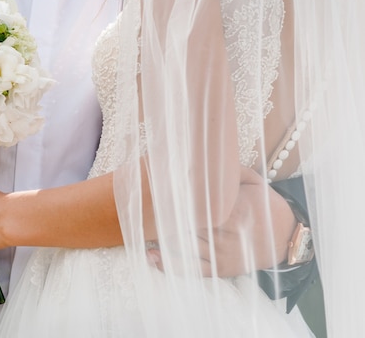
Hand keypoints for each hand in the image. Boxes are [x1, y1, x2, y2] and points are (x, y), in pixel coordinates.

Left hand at [150, 167, 296, 276]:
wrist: (288, 238)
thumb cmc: (266, 206)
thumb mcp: (255, 182)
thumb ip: (231, 170)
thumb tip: (206, 154)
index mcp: (235, 210)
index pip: (199, 205)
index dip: (176, 199)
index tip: (156, 192)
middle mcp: (227, 233)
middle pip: (188, 224)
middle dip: (165, 216)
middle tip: (141, 207)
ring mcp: (223, 253)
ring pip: (185, 244)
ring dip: (161, 236)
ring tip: (137, 226)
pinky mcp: (221, 269)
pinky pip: (192, 269)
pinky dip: (169, 265)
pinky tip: (151, 256)